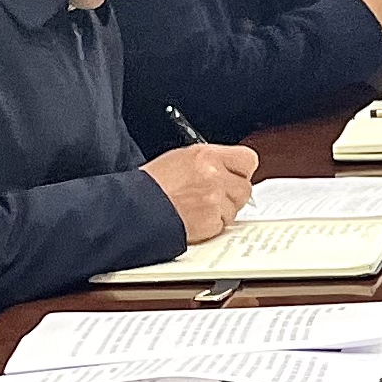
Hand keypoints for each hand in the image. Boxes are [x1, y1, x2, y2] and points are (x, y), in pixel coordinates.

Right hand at [143, 141, 258, 239]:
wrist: (134, 208)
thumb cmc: (151, 184)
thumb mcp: (181, 159)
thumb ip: (210, 162)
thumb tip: (230, 169)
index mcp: (206, 155)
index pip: (248, 159)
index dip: (242, 170)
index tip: (236, 176)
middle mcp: (213, 175)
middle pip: (245, 188)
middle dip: (232, 194)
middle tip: (215, 196)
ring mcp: (214, 200)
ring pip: (235, 209)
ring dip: (222, 211)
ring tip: (198, 208)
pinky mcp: (211, 222)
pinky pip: (223, 225)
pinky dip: (212, 225)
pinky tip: (194, 219)